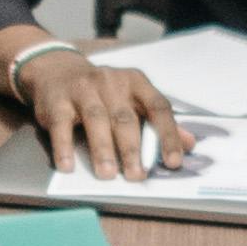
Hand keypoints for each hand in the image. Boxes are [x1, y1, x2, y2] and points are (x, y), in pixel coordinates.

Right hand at [16, 49, 187, 183]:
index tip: (174, 161)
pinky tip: (68, 166)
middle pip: (125, 118)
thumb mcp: (133, 99)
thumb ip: (159, 122)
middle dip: (132, 149)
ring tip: (107, 174)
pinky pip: (61, 125)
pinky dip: (65, 146)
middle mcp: (111, 82)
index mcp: (136, 83)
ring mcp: (83, 90)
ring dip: (102, 149)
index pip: (158, 107)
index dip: (168, 135)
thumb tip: (189, 144)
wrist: (57, 69)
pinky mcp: (57, 101)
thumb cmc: (103, 92)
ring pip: (96, 120)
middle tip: (136, 175)